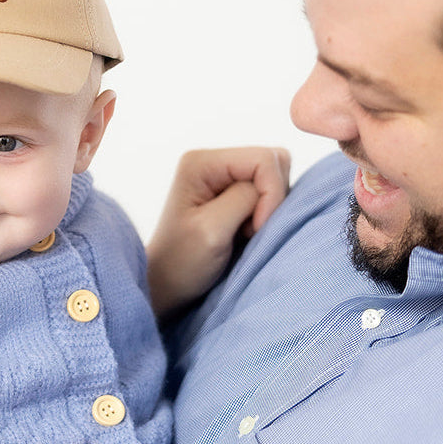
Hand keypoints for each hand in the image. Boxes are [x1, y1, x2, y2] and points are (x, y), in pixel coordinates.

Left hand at [146, 146, 289, 317]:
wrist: (166, 284)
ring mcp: (224, 176)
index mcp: (201, 162)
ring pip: (275, 178)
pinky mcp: (234, 193)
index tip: (255, 229)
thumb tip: (271, 181)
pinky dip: (267, 213)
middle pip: (273, 163)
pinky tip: (246, 231)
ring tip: (245, 232)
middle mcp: (213, 162)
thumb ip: (244, 197)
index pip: (263, 159)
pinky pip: (270, 194)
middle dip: (273, 198)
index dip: (272, 194)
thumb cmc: (181, 261)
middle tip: (249, 229)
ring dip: (270, 207)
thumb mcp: (212, 229)